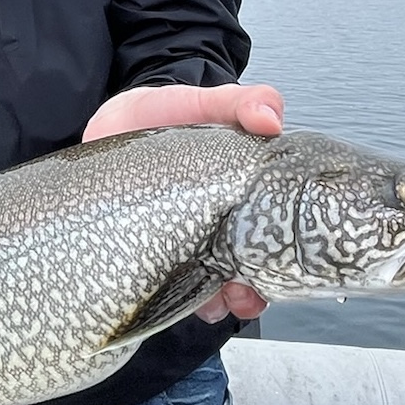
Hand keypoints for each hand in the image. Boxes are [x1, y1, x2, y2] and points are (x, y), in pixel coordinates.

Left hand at [83, 82, 283, 324]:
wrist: (117, 121)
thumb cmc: (170, 113)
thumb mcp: (208, 104)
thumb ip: (241, 103)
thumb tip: (271, 118)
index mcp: (247, 194)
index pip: (280, 231)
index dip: (288, 254)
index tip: (284, 266)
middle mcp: (226, 224)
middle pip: (254, 268)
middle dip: (257, 288)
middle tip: (248, 292)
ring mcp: (192, 239)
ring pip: (219, 284)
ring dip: (226, 299)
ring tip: (221, 301)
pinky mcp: (156, 250)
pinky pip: (176, 287)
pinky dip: (189, 299)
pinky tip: (193, 300)